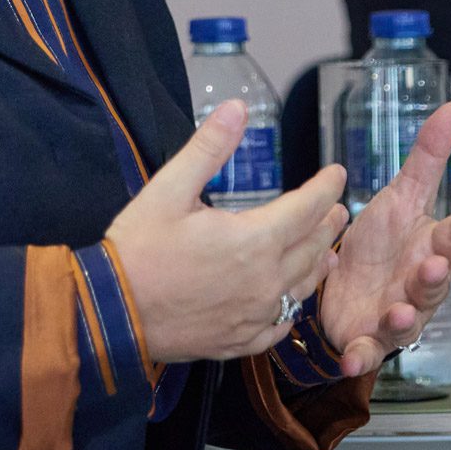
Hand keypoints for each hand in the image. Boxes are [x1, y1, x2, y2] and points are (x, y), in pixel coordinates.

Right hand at [104, 101, 350, 363]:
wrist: (111, 313)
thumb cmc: (138, 248)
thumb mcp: (168, 189)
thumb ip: (208, 148)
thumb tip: (237, 108)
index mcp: (254, 240)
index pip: (307, 208)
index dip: (326, 188)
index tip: (337, 174)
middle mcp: (265, 280)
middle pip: (312, 247)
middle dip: (328, 223)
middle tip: (339, 208)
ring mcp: (255, 316)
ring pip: (302, 287)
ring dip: (319, 263)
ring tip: (328, 250)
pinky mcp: (240, 340)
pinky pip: (281, 325)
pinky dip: (292, 306)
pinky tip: (290, 300)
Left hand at [315, 97, 450, 376]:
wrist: (344, 289)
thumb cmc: (382, 243)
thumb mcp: (401, 195)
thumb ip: (429, 155)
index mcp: (431, 249)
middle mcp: (419, 286)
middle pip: (434, 283)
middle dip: (435, 277)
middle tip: (435, 265)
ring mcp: (396, 315)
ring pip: (406, 321)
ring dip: (404, 318)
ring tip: (398, 311)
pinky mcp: (367, 339)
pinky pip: (367, 351)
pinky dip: (361, 355)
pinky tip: (352, 356)